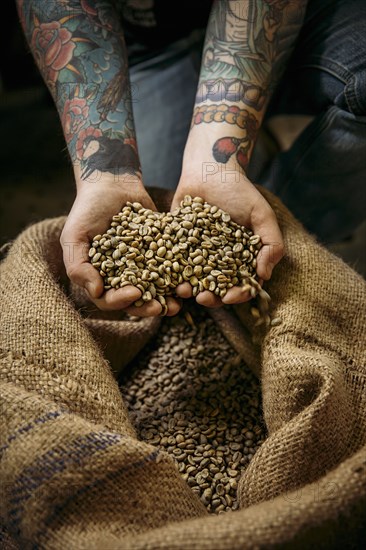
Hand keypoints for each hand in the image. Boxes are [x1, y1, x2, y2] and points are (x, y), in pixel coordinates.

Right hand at [60, 178, 180, 315]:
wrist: (112, 183)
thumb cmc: (87, 209)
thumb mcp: (74, 236)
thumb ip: (78, 265)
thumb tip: (96, 292)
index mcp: (100, 279)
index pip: (109, 299)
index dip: (121, 300)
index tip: (135, 293)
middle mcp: (122, 277)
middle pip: (135, 300)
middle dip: (149, 306)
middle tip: (163, 308)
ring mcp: (142, 266)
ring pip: (156, 289)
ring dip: (168, 297)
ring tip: (181, 299)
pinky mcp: (160, 252)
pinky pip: (171, 267)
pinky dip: (179, 274)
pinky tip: (189, 277)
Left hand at [170, 169, 283, 307]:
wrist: (210, 170)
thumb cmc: (240, 192)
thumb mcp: (262, 216)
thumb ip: (271, 244)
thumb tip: (265, 276)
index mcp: (241, 260)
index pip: (241, 285)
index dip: (237, 295)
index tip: (230, 297)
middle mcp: (219, 262)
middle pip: (216, 289)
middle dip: (210, 298)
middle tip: (202, 298)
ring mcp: (196, 255)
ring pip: (193, 280)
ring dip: (188, 289)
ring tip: (182, 290)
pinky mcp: (176, 245)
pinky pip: (172, 262)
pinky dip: (169, 271)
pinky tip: (165, 275)